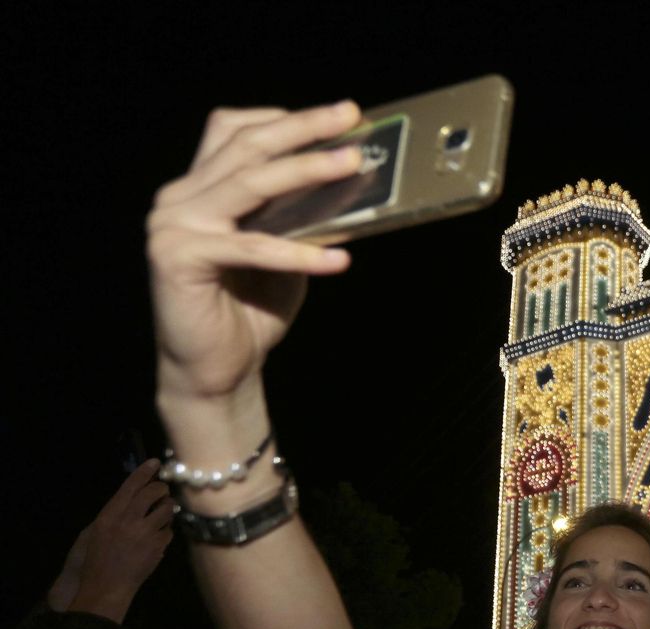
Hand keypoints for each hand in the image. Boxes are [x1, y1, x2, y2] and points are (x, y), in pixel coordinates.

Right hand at [49, 459, 174, 620]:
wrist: (106, 586)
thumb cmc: (96, 559)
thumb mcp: (97, 531)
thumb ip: (116, 513)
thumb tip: (134, 497)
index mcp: (109, 515)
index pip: (130, 486)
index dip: (144, 472)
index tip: (155, 462)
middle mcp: (128, 521)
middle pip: (153, 493)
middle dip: (161, 488)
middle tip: (163, 490)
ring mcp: (145, 534)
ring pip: (166, 509)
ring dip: (167, 508)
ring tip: (161, 514)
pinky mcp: (158, 546)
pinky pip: (168, 531)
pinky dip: (165, 531)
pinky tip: (157, 537)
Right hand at [147, 101, 363, 407]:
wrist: (216, 369)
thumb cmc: (252, 307)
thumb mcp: (285, 249)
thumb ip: (301, 215)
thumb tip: (351, 183)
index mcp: (200, 187)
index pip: (234, 130)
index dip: (285, 117)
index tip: (338, 115)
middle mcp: (179, 197)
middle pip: (245, 146)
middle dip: (302, 128)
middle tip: (348, 115)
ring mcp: (173, 225)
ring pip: (248, 184)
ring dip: (306, 170)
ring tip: (352, 165)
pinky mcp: (178, 259)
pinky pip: (250, 247)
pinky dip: (298, 253)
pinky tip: (338, 259)